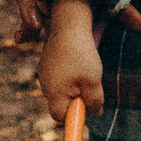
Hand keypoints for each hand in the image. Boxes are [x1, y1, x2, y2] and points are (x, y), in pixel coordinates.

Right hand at [38, 1, 104, 118]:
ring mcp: (45, 72)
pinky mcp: (48, 61)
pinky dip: (70, 73)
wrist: (68, 24)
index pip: (59, 116)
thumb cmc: (81, 53)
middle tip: (90, 85)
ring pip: (61, 88)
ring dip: (74, 85)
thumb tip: (95, 113)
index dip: (73, 116)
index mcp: (54, 92)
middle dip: (76, 99)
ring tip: (84, 69)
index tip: (86, 108)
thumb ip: (94, 101)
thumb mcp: (93, 80)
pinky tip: (77, 59)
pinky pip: (59, 76)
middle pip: (61, 103)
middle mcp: (45, 84)